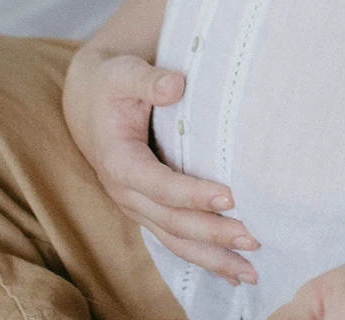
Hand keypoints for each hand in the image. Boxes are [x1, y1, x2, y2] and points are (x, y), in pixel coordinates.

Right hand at [63, 48, 259, 284]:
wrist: (90, 98)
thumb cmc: (112, 83)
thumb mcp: (124, 73)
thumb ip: (148, 80)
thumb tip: (176, 86)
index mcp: (119, 161)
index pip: (159, 185)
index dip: (192, 194)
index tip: (230, 197)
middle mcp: (125, 192)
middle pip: (171, 222)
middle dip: (213, 233)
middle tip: (254, 238)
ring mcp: (136, 204)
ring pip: (174, 240)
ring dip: (212, 257)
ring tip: (251, 271)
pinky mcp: (148, 208)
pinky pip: (175, 238)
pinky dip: (203, 255)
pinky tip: (232, 268)